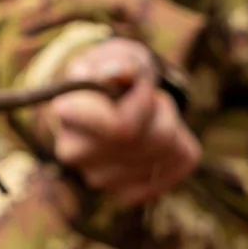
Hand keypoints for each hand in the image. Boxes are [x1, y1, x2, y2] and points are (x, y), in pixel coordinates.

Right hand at [40, 38, 201, 205]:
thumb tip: (119, 74)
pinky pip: (178, 167)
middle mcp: (77, 153)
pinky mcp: (127, 193)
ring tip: (150, 115)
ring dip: (172, 126)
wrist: (108, 98)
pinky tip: (157, 136)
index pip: (124, 127)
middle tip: (150, 96)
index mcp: (68, 112)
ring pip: (168, 153)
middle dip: (163, 111)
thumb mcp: (117, 54)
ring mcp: (101, 179)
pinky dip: (179, 147)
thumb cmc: (113, 72)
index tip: (139, 82)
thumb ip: (120, 61)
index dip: (143, 100)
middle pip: (152, 141)